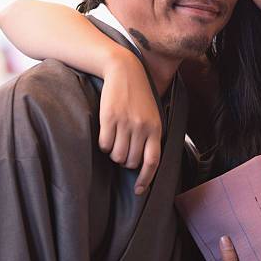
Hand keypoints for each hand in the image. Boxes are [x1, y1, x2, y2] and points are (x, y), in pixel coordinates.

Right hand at [99, 48, 161, 194]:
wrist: (125, 70)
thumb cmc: (139, 95)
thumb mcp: (152, 114)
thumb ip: (151, 135)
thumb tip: (144, 163)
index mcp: (156, 128)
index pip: (153, 161)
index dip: (145, 179)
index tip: (138, 190)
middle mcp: (142, 127)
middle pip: (131, 161)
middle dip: (125, 161)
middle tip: (123, 149)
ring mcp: (125, 123)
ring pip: (116, 155)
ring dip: (114, 153)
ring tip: (115, 139)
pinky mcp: (109, 118)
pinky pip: (104, 144)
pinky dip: (104, 144)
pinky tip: (107, 132)